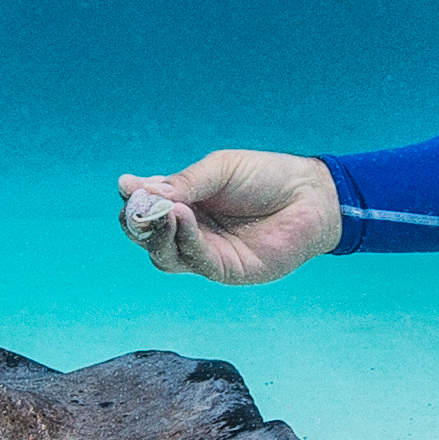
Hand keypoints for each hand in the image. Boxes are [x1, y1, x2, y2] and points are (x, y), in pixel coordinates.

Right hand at [115, 151, 341, 284]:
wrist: (311, 195)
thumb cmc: (268, 176)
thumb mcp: (220, 170)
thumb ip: (184, 183)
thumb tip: (137, 188)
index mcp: (186, 204)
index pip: (148, 209)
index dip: (135, 201)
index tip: (128, 187)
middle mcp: (191, 231)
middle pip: (149, 238)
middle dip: (138, 223)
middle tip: (138, 206)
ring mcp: (207, 253)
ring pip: (165, 256)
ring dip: (158, 235)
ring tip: (163, 211)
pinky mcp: (227, 270)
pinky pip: (196, 261)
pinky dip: (186, 240)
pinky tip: (183, 218)